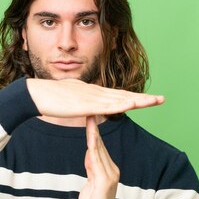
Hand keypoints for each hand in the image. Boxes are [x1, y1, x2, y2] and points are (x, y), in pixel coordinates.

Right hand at [26, 79, 163, 117]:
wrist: (36, 94)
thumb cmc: (50, 98)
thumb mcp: (71, 99)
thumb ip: (82, 102)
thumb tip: (87, 105)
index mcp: (93, 92)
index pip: (118, 96)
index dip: (134, 97)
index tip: (148, 100)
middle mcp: (96, 92)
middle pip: (124, 95)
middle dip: (144, 98)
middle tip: (162, 99)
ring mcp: (92, 97)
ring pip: (120, 99)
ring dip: (138, 100)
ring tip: (154, 102)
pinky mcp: (86, 104)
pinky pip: (107, 105)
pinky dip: (121, 104)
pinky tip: (133, 104)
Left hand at [78, 116, 119, 198]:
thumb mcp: (90, 183)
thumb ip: (91, 167)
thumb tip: (90, 152)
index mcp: (109, 170)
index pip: (100, 147)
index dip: (93, 131)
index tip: (89, 116)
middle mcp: (113, 170)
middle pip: (100, 146)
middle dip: (93, 128)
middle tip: (89, 110)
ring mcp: (111, 176)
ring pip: (99, 151)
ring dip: (93, 134)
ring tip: (89, 119)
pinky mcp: (106, 182)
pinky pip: (97, 162)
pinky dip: (94, 149)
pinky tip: (91, 139)